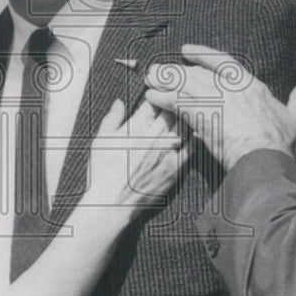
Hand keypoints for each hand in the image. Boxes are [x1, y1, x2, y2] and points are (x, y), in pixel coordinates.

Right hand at [84, 99, 188, 221]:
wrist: (112, 202)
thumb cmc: (103, 171)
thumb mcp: (101, 139)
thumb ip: (113, 117)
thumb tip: (120, 101)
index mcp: (137, 126)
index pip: (155, 100)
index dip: (159, 93)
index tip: (159, 92)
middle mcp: (155, 136)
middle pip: (173, 109)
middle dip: (174, 101)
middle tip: (176, 98)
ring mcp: (167, 152)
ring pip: (185, 125)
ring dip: (186, 117)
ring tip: (187, 112)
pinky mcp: (176, 168)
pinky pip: (191, 147)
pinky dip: (193, 137)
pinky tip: (194, 132)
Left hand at [143, 44, 295, 170]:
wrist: (266, 161)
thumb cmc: (281, 143)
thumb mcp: (295, 118)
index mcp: (250, 85)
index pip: (222, 63)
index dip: (202, 55)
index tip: (186, 51)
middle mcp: (230, 88)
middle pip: (196, 73)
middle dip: (175, 71)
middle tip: (157, 70)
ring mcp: (216, 101)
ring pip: (185, 85)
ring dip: (165, 82)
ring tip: (149, 80)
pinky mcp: (203, 116)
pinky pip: (178, 103)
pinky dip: (164, 98)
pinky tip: (151, 97)